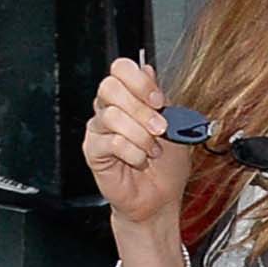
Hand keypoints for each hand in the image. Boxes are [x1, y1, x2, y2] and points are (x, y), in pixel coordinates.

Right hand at [82, 58, 195, 242]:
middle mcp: (110, 110)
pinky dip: (134, 153)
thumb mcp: (174, 126)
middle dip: (141, 108)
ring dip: (142, 136)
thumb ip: (160, 98)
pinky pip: (112, 142)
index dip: (140, 81)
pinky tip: (140, 161)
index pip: (120, 69)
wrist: (160, 198)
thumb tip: (147, 68)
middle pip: (110, 87)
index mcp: (129, 98)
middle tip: (160, 128)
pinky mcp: (93, 151)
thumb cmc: (166, 166)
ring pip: (113, 116)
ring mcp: (98, 130)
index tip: (159, 100)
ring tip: (152, 151)